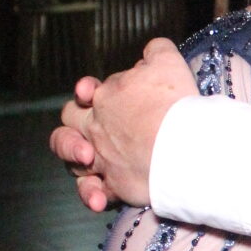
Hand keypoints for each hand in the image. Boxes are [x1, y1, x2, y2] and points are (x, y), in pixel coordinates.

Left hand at [50, 38, 197, 211]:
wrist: (182, 144)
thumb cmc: (175, 103)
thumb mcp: (168, 62)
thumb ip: (156, 51)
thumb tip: (151, 52)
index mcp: (105, 97)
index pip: (87, 92)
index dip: (89, 91)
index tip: (97, 92)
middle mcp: (97, 127)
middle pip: (68, 123)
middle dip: (76, 124)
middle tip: (96, 124)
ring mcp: (103, 157)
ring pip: (72, 160)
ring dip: (77, 160)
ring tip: (92, 160)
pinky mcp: (114, 184)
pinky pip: (94, 193)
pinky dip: (93, 195)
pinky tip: (100, 199)